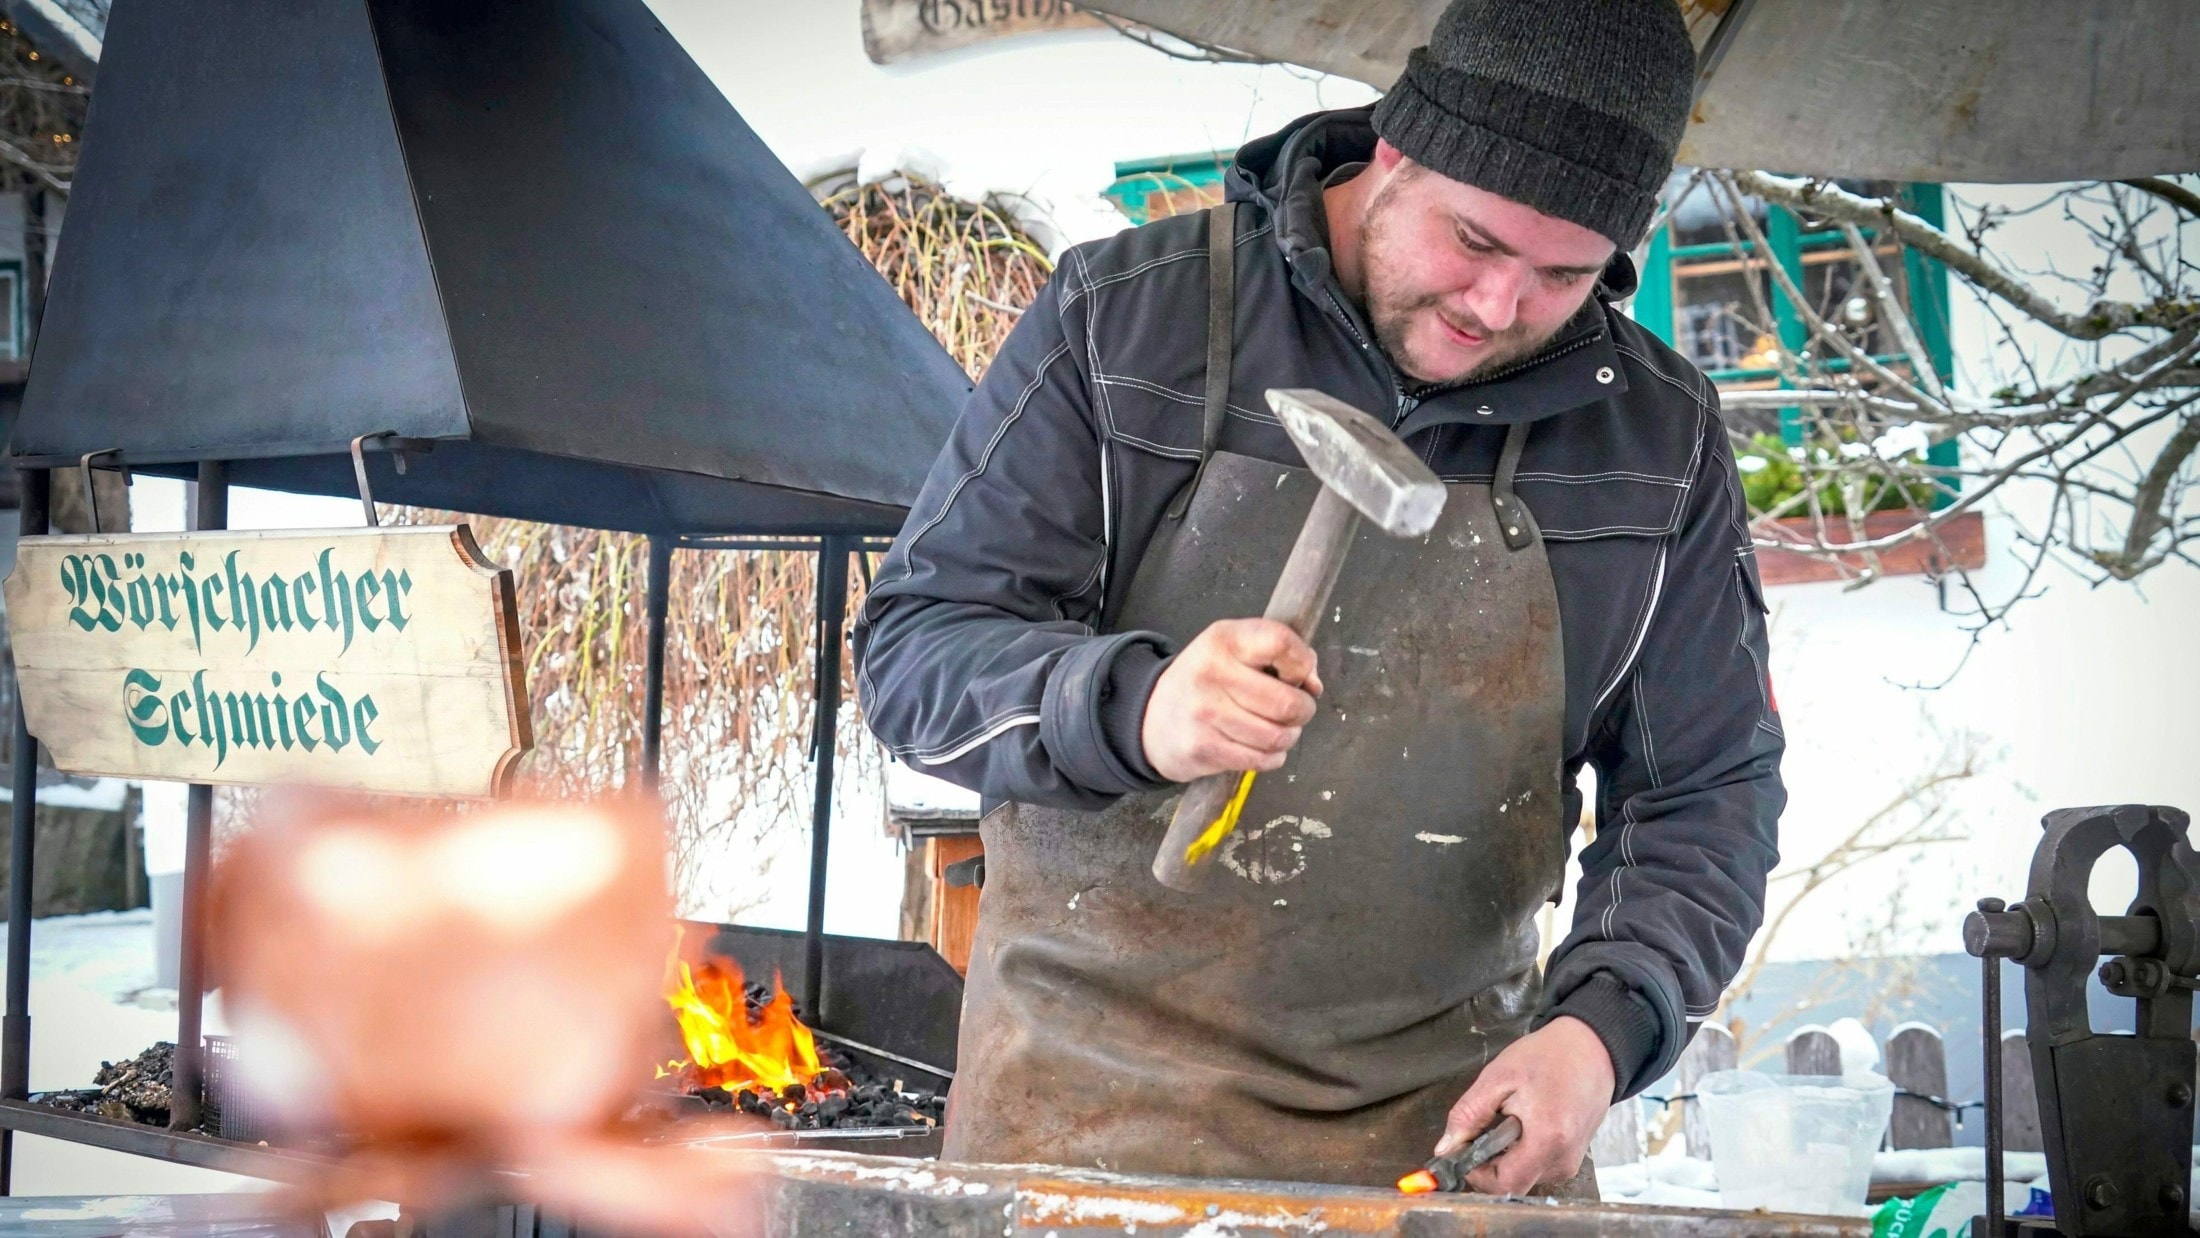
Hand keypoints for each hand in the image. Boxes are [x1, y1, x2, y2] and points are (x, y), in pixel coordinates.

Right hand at [1140, 618, 1321, 782]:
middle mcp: (1211, 672)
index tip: (1297, 675)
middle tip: (1294, 710)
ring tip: (1277, 729)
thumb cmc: (1208, 680)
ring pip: (1277, 736)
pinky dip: (1272, 757)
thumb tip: (1313, 685)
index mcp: (1224, 639)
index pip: (1281, 643)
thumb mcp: (1235, 649)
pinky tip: (1261, 746)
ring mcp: (1205, 713)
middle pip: (1287, 702)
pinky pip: (1261, 760)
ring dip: (1288, 736)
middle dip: (1303, 710)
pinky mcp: (1203, 748)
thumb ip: (1281, 654)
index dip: (1302, 663)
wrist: (1152, 717)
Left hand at [1435, 1016, 1615, 1194]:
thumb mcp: (1498, 1077)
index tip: (1466, 1149)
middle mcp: (1563, 1161)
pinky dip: (1522, 1152)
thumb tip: (1444, 1148)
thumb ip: (1468, 1114)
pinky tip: (1525, 1124)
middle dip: (1489, 1163)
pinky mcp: (1573, 1159)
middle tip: (1487, 1125)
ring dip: (1506, 1157)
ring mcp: (1571, 1163)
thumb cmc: (1547, 1056)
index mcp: (1547, 1140)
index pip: (1504, 1185)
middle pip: (1513, 1185)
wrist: (1591, 1048)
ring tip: (1510, 1118)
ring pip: (1524, 1177)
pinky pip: (1538, 1167)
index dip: (1477, 1174)